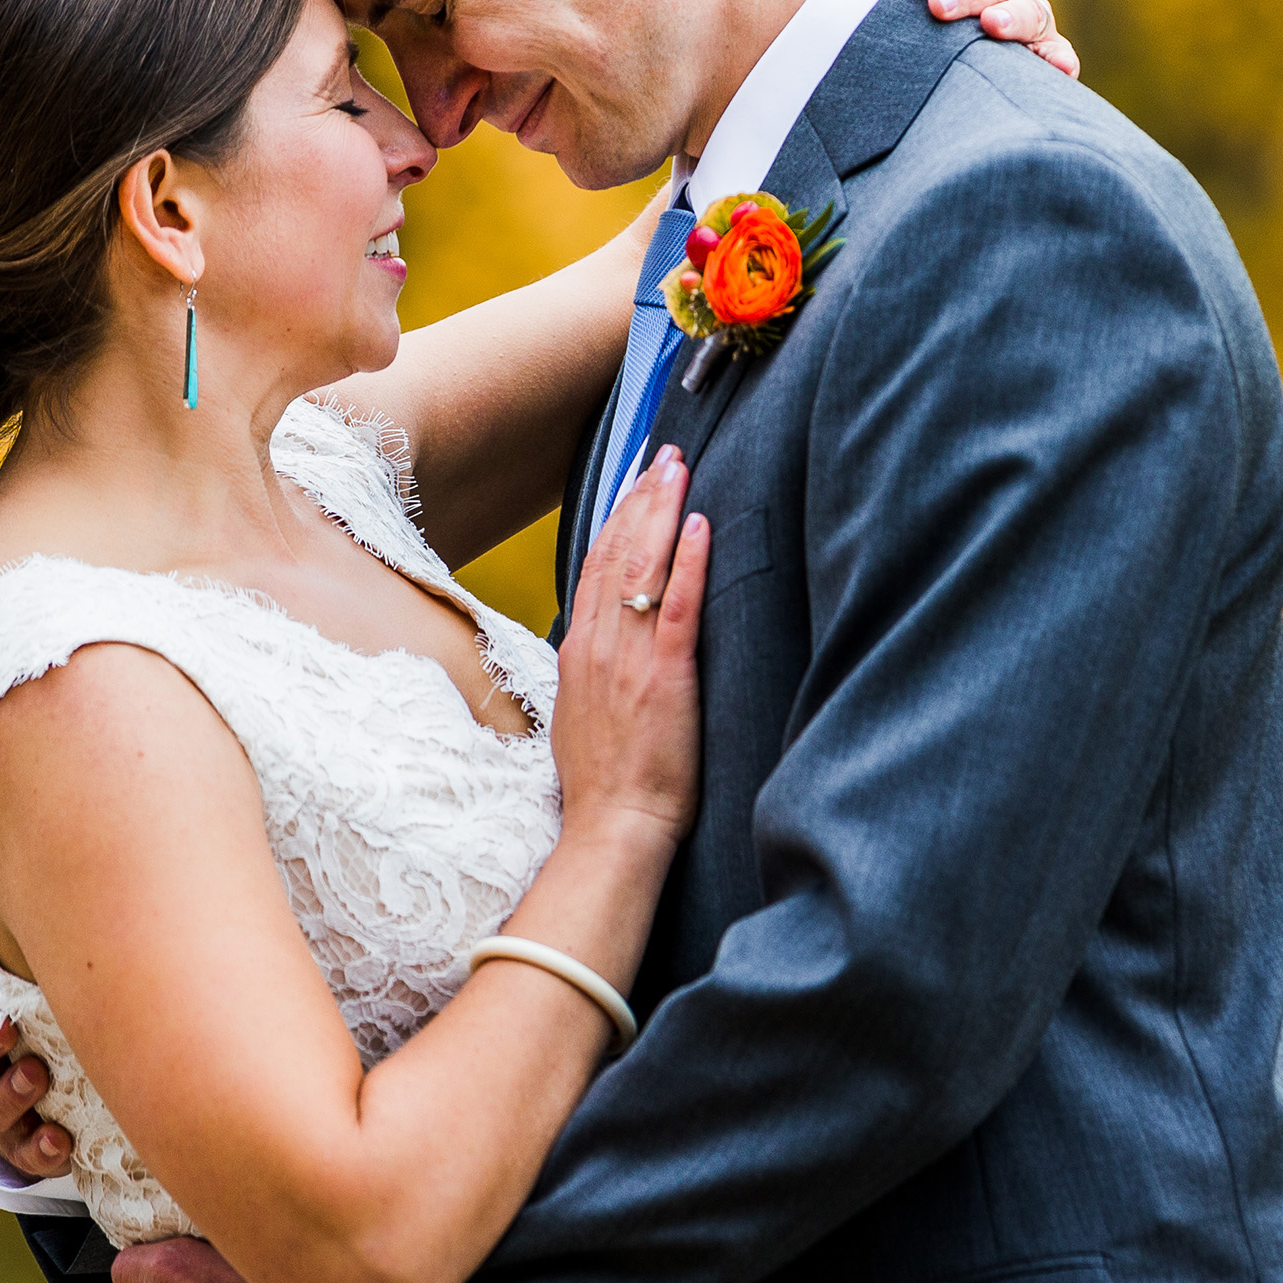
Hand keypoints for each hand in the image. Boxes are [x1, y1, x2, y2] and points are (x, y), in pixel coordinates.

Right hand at [552, 447, 710, 849]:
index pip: (595, 564)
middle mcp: (599, 646)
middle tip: (665, 453)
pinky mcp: (664, 679)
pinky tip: (701, 527)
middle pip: (616, 551)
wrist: (612, 828)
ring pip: (642, 568)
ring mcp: (628, 660)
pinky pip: (677, 610)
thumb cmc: (607, 783)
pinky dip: (689, 564)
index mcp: (581, 652)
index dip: (616, 515)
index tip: (636, 478)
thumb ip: (597, 670)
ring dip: (663, 512)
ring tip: (681, 468)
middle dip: (642, 497)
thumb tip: (608, 644)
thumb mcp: (584, 714)